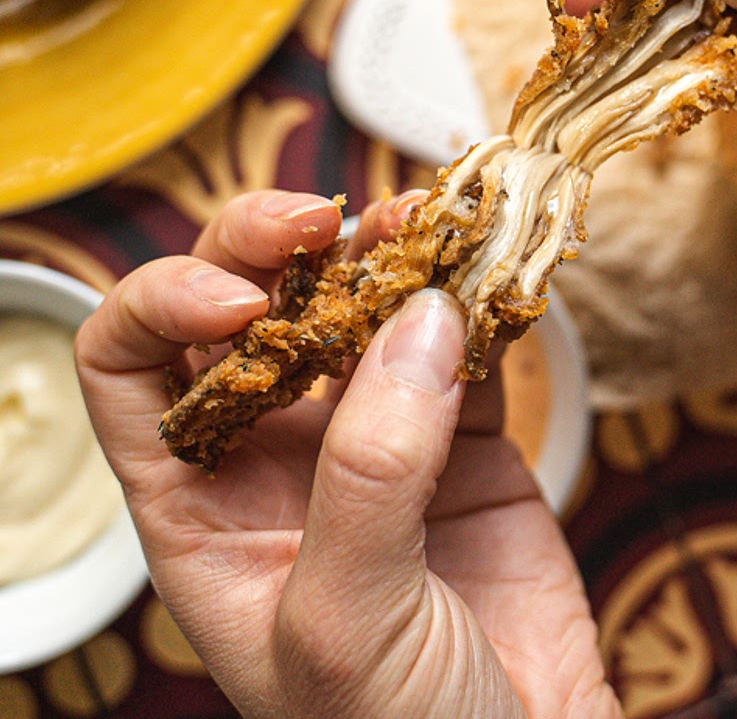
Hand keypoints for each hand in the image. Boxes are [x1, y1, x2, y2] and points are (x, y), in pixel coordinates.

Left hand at [75, 190, 619, 718]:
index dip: (166, 303)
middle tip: (335, 219)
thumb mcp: (343, 625)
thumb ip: (369, 471)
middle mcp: (280, 456)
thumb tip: (418, 320)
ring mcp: (378, 439)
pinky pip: (465, 344)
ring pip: (364, 308)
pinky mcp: (467, 438)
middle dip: (279, 248)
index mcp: (202, 506)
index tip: (246, 294)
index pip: (133, 366)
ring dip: (392, 254)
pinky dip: (480, 301)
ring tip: (432, 227)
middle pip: (248, 306)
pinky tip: (495, 278)